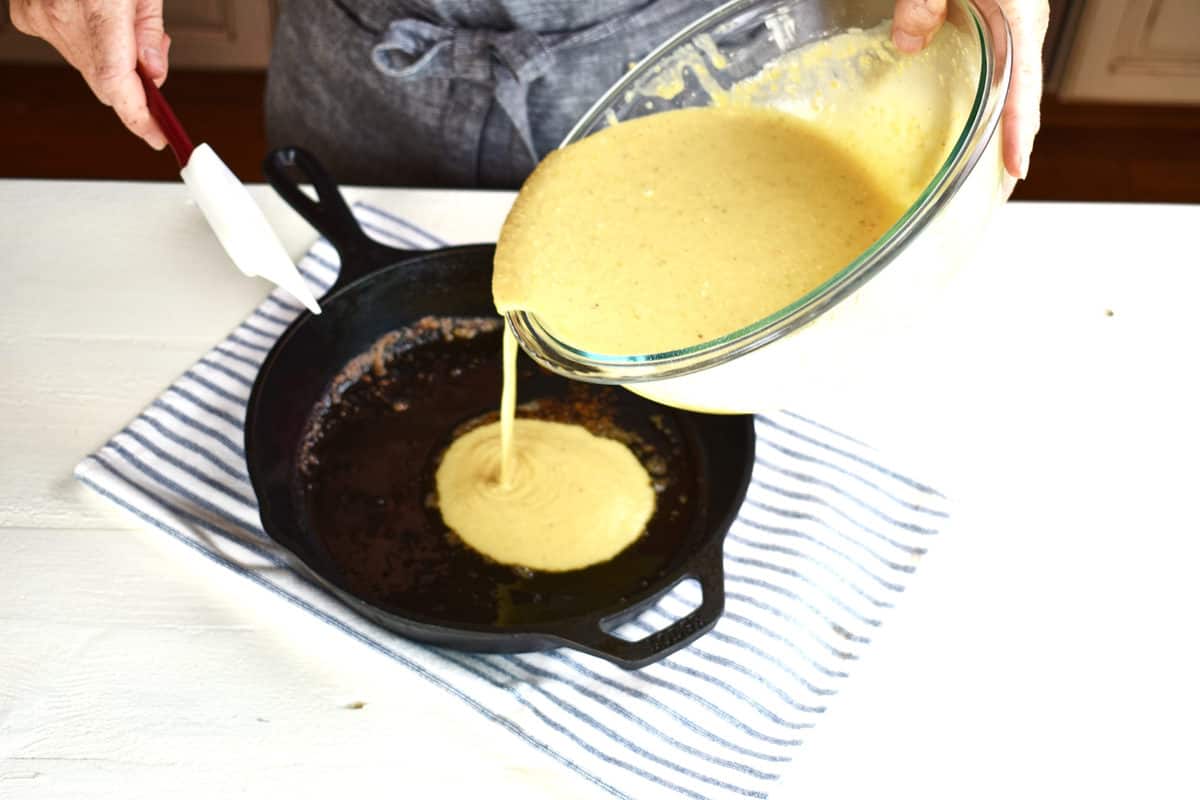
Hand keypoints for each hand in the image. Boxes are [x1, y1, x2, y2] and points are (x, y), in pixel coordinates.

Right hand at [10, 0, 170, 148]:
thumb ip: (149, 30)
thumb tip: (155, 73)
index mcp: (98, 9)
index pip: (118, 86)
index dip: (139, 118)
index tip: (156, 136)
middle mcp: (61, 17)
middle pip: (105, 82)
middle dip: (135, 85)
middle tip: (152, 61)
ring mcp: (39, 17)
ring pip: (86, 65)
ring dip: (110, 59)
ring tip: (120, 19)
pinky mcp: (26, 14)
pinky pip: (62, 43)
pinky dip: (84, 40)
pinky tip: (90, 12)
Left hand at [891, 0, 1048, 180]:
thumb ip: (924, 3)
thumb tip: (907, 44)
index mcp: (1020, 18)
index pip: (1023, 85)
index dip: (1018, 131)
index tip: (1016, 168)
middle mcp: (1023, 28)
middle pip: (1023, 98)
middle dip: (1015, 145)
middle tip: (999, 190)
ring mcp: (1013, 29)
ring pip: (1013, 90)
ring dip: (1004, 130)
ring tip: (989, 171)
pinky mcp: (999, 26)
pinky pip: (998, 73)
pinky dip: (992, 105)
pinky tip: (976, 123)